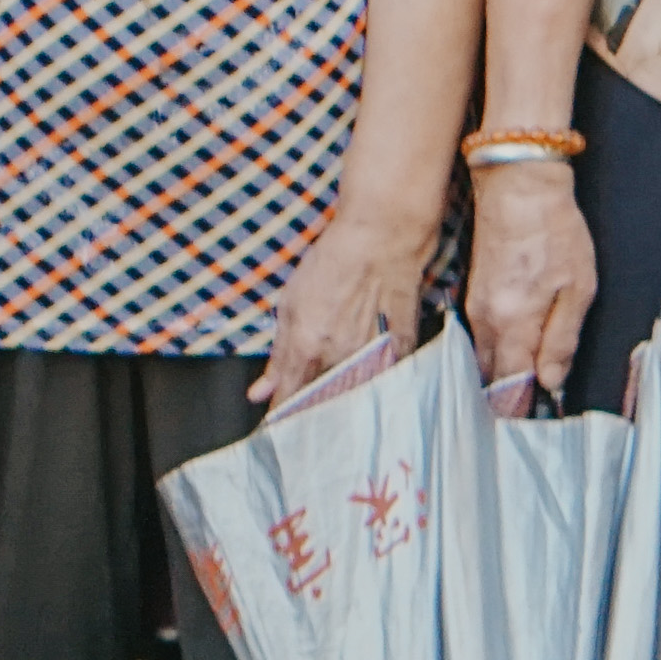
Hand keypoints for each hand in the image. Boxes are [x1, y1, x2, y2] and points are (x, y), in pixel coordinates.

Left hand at [252, 194, 432, 414]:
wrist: (382, 235)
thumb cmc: (334, 261)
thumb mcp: (291, 301)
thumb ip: (278, 353)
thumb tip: (260, 392)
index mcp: (308, 346)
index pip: (289, 397)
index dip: (282, 414)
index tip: (279, 424)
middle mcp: (339, 357)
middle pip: (324, 402)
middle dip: (313, 411)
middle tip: (309, 410)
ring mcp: (372, 354)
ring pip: (354, 395)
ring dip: (343, 400)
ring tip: (339, 396)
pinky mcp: (400, 347)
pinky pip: (387, 376)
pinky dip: (377, 382)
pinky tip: (371, 380)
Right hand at [458, 160, 594, 394]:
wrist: (518, 185)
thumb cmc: (554, 231)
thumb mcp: (577, 288)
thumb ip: (562, 340)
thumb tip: (551, 381)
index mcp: (513, 324)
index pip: (512, 385)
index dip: (525, 405)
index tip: (539, 417)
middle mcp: (486, 321)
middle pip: (492, 377)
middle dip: (509, 396)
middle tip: (532, 406)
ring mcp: (475, 307)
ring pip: (484, 358)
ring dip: (502, 373)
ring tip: (526, 382)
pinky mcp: (473, 292)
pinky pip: (481, 337)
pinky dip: (497, 350)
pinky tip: (515, 348)